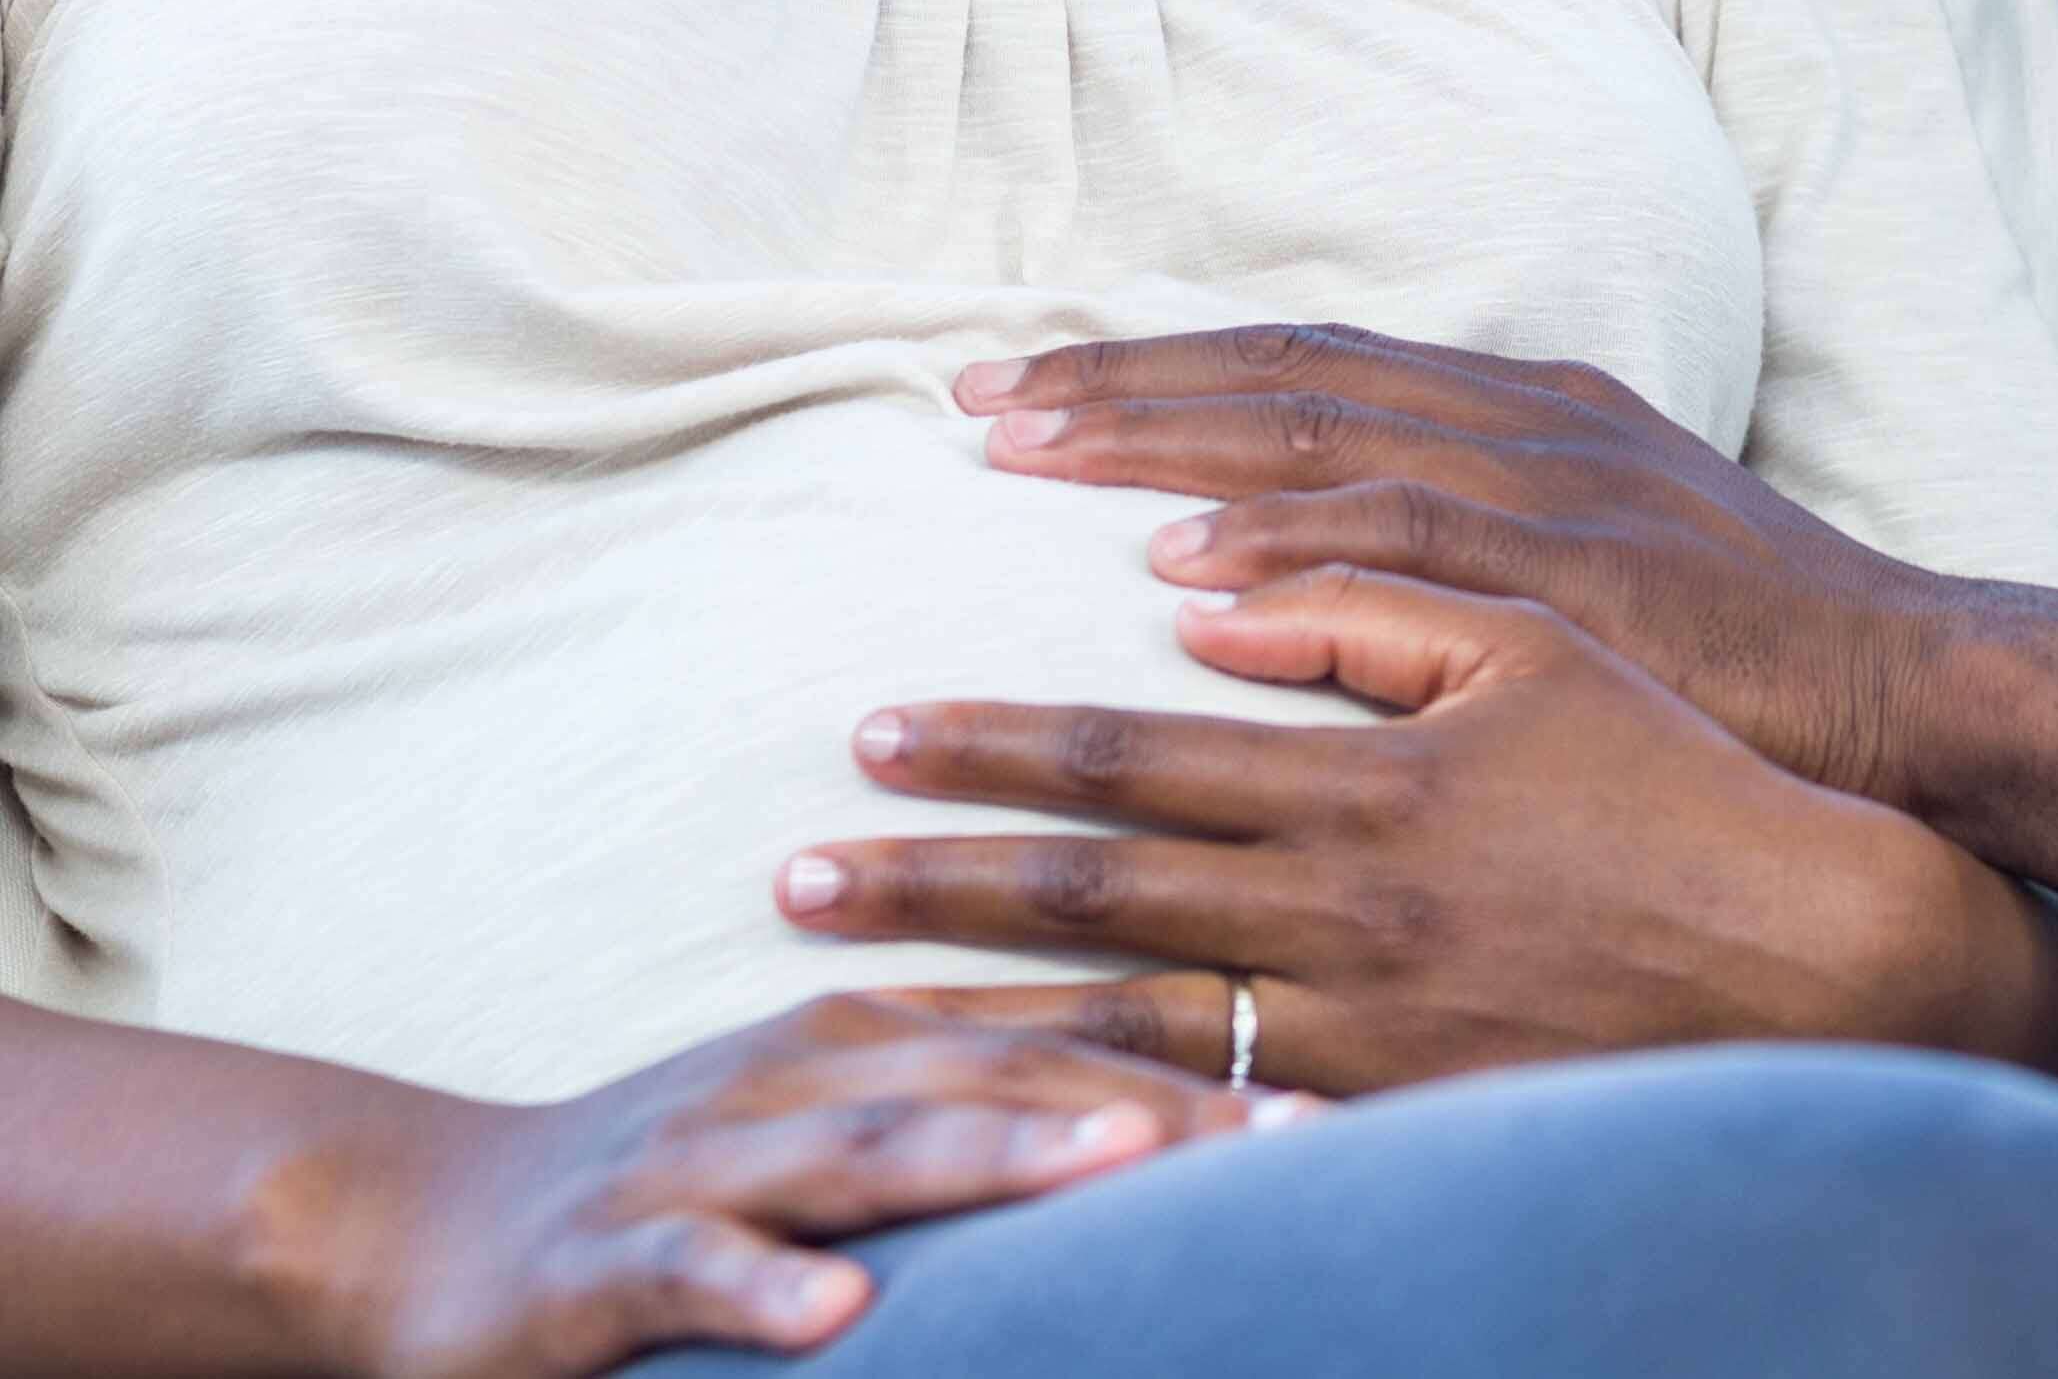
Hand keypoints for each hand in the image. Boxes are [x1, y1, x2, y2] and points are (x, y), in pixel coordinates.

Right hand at [326, 996, 1253, 1378]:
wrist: (426, 1223)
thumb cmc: (679, 1186)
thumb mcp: (837, 1132)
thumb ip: (975, 1124)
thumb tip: (1159, 1138)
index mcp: (879, 1038)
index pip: (1070, 1046)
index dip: (1201, 1070)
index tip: (1337, 1106)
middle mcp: (810, 1072)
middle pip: (1008, 1079)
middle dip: (1151, 1102)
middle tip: (1287, 1133)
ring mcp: (708, 1159)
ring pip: (874, 1150)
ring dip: (997, 1155)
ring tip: (1117, 1161)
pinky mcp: (603, 1262)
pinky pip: (696, 1272)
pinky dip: (768, 1286)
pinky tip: (840, 1313)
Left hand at [782, 573, 2019, 1092]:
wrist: (1814, 945)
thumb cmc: (1683, 770)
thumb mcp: (1539, 639)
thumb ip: (1368, 597)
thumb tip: (1198, 573)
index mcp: (1365, 769)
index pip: (1133, 748)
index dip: (996, 740)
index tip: (872, 736)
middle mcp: (1342, 899)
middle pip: (1094, 891)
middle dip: (930, 883)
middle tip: (790, 885)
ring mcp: (1361, 1026)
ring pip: (1123, 1021)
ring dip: (974, 1013)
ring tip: (843, 1015)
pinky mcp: (1394, 1114)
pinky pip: (1219, 1130)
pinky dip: (1098, 1132)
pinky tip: (1007, 1145)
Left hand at [956, 322, 1945, 807]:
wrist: (1917, 700)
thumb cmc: (1765, 660)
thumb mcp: (1619, 559)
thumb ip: (1488, 542)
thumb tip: (1336, 550)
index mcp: (1532, 410)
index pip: (1308, 361)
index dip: (1166, 368)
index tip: (1032, 388)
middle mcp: (1526, 425)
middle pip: (1281, 376)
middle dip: (1121, 385)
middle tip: (975, 401)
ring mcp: (1547, 494)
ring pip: (1311, 435)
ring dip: (1155, 441)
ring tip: (1018, 459)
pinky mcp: (1570, 584)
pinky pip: (1402, 547)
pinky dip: (1286, 541)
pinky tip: (1180, 562)